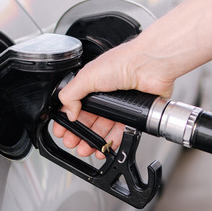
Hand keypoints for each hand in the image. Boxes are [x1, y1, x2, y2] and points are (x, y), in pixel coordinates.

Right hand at [52, 35, 177, 158]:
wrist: (149, 65)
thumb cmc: (123, 61)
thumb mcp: (87, 76)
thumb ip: (71, 94)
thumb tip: (67, 113)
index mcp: (91, 84)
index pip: (75, 105)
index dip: (68, 119)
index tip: (62, 130)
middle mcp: (104, 94)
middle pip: (88, 119)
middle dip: (79, 133)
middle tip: (73, 143)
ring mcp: (119, 104)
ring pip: (103, 128)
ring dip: (94, 140)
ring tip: (87, 149)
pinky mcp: (133, 113)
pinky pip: (121, 131)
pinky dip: (113, 141)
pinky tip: (106, 147)